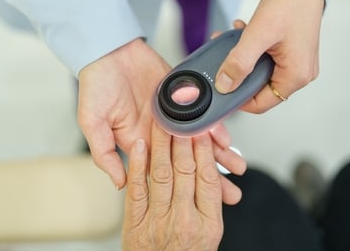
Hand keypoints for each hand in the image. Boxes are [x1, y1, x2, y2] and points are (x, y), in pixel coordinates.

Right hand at [78, 38, 245, 203]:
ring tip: (238, 169)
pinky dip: (214, 128)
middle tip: (232, 196)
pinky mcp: (183, 97)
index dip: (182, 190)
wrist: (110, 51)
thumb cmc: (96, 85)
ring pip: (200, 142)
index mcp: (139, 145)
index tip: (202, 207)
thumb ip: (104, 154)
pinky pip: (202, 115)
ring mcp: (173, 116)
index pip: (165, 174)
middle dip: (210, 180)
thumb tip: (121, 185)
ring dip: (219, 156)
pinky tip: (227, 140)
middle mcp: (159, 135)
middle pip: (188, 162)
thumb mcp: (92, 122)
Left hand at [122, 124, 222, 250]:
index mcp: (208, 222)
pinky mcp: (135, 222)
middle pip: (185, 171)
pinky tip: (141, 145)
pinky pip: (137, 189)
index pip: (208, 178)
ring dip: (163, 145)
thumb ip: (210, 204)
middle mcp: (184, 219)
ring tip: (163, 121)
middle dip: (184, 140)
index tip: (204, 130)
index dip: (206, 152)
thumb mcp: (210, 234)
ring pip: (162, 174)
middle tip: (183, 116)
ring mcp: (157, 220)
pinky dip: (138, 165)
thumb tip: (214, 174)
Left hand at [214, 0, 323, 112]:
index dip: (238, 98)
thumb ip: (239, 62)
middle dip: (237, 71)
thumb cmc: (289, 4)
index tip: (220, 88)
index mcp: (295, 76)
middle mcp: (299, 73)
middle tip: (221, 57)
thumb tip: (224, 85)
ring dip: (242, 57)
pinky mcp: (291, 51)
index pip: (261, 104)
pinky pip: (265, 58)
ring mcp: (296, 62)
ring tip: (229, 39)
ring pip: (259, 70)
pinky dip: (251, 48)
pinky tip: (242, 31)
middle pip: (259, 87)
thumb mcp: (258, 35)